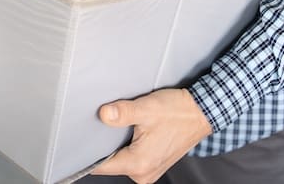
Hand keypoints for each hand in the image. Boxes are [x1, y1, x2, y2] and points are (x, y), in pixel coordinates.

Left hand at [91, 88, 211, 183]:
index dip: (87, 153)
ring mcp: (150, 171)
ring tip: (123, 126)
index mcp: (138, 163)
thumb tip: (103, 114)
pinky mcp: (155, 164)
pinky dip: (129, 146)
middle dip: (104, 146)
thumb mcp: (147, 108)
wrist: (202, 113)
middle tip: (102, 125)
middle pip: (110, 164)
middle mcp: (143, 173)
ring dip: (118, 145)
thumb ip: (123, 112)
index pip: (100, 166)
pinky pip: (133, 159)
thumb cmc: (178, 112)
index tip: (81, 138)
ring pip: (122, 161)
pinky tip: (133, 131)